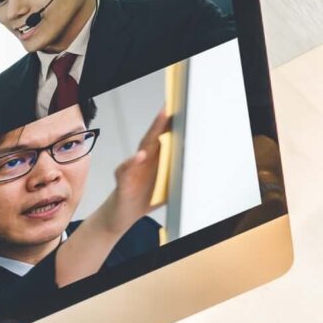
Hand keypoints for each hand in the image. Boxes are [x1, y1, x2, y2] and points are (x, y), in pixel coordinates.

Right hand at [53, 108, 173, 286]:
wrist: (123, 215)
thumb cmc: (144, 198)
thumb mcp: (168, 188)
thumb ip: (179, 177)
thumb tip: (200, 172)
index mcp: (155, 160)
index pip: (165, 139)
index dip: (174, 125)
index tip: (184, 110)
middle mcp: (143, 160)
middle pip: (154, 136)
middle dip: (163, 121)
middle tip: (172, 106)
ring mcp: (132, 168)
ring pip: (142, 147)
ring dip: (152, 133)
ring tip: (161, 120)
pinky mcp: (123, 180)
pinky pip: (127, 169)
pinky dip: (132, 162)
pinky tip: (140, 156)